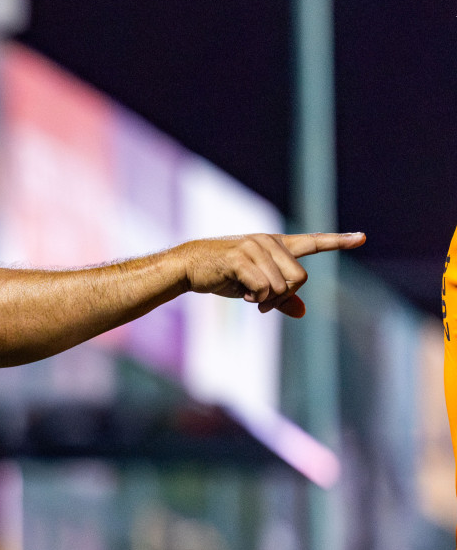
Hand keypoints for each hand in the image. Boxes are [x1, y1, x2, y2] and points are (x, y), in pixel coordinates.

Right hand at [182, 232, 364, 316]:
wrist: (188, 266)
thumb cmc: (223, 275)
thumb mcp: (254, 286)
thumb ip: (281, 297)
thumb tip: (302, 312)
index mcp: (277, 245)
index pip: (313, 242)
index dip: (338, 242)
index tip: (362, 238)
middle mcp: (269, 242)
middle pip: (300, 278)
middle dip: (284, 296)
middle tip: (263, 302)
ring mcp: (255, 247)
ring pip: (282, 286)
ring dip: (266, 300)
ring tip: (249, 295)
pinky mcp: (241, 258)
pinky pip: (264, 288)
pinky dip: (256, 298)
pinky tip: (243, 294)